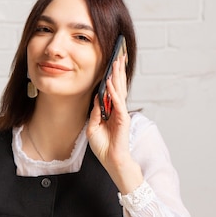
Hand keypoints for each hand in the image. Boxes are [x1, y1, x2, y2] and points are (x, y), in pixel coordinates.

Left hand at [88, 55, 142, 192]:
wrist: (112, 161)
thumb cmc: (104, 147)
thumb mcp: (93, 127)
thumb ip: (95, 112)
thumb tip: (96, 98)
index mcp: (111, 111)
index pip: (112, 90)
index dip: (111, 77)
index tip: (110, 63)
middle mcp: (117, 110)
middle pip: (118, 86)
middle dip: (118, 70)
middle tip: (118, 54)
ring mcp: (121, 114)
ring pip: (120, 91)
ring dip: (118, 76)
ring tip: (117, 61)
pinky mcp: (123, 120)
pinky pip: (118, 103)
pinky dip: (115, 92)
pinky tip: (112, 82)